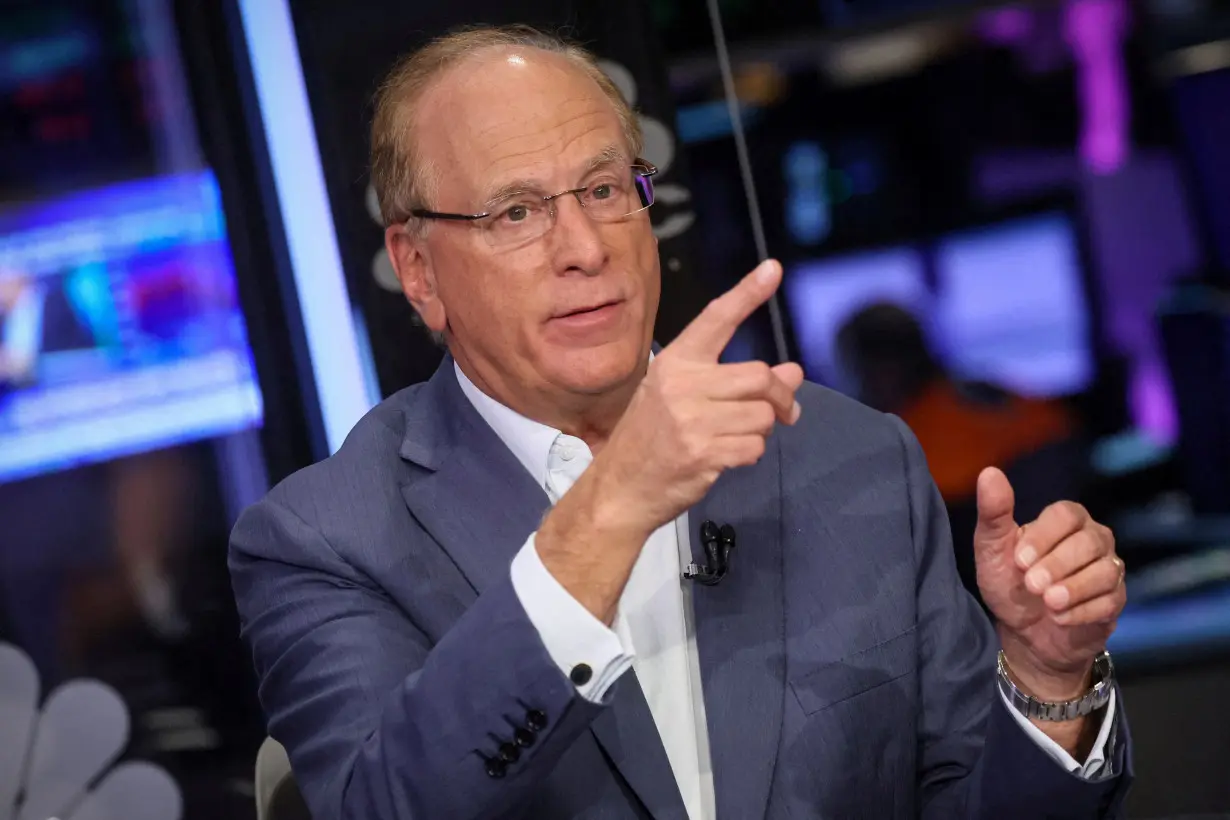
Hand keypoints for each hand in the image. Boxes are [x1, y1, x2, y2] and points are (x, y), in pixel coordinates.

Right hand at [536, 259, 803, 621]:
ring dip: (762, 430)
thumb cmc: (651, 440)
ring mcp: (690, 419)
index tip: (773, 269)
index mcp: (675, 362)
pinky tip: (727, 457)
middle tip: (785, 411)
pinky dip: (750, 454)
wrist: (619, 488)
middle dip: (780, 396)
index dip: (748, 292)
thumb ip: (734, 382)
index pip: (717, 319)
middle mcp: (681, 384)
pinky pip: (754, 446)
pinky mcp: (701, 452)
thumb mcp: (683, 400)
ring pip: (762, 415)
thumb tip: (792, 372)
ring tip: (738, 437)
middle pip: (758, 376)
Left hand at [973, 467, 1124, 698]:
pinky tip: (1059, 618)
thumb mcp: (992, 549)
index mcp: (1065, 520)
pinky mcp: (1115, 601)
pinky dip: (1083, 612)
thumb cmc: (1009, 582)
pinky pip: (1110, 602)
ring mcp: (1109, 570)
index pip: (1066, 515)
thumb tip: (989, 473)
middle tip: (1031, 584)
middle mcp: (1094, 539)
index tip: (1019, 559)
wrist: (1023, 631)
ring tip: (1048, 602)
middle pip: (1089, 542)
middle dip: (1058, 564)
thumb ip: (993, 513)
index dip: (1044, 536)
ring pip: (1105, 571)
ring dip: (1074, 588)